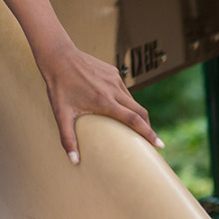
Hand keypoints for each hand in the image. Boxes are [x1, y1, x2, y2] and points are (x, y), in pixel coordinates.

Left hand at [35, 40, 163, 163]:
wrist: (58, 57)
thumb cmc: (59, 87)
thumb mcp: (61, 114)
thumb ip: (67, 138)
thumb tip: (74, 161)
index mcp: (105, 102)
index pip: (134, 120)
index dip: (149, 133)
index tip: (160, 144)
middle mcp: (114, 89)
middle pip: (140, 111)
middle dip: (147, 127)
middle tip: (150, 141)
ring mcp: (114, 78)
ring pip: (132, 99)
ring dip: (136, 113)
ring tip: (133, 126)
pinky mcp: (113, 71)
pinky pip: (123, 89)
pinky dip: (125, 100)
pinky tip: (117, 106)